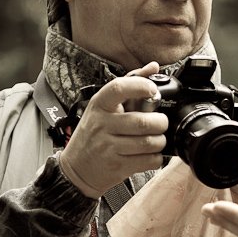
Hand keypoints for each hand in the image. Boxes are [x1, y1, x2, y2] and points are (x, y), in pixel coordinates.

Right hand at [59, 62, 167, 198]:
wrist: (76, 170)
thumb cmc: (93, 134)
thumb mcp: (104, 107)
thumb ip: (130, 84)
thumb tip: (153, 66)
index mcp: (99, 105)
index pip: (118, 88)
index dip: (140, 86)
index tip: (153, 89)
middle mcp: (101, 125)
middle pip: (143, 122)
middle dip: (160, 123)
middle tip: (160, 123)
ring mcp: (108, 147)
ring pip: (149, 142)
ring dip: (160, 141)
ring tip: (157, 139)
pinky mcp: (116, 166)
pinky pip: (148, 160)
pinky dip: (156, 158)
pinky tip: (150, 154)